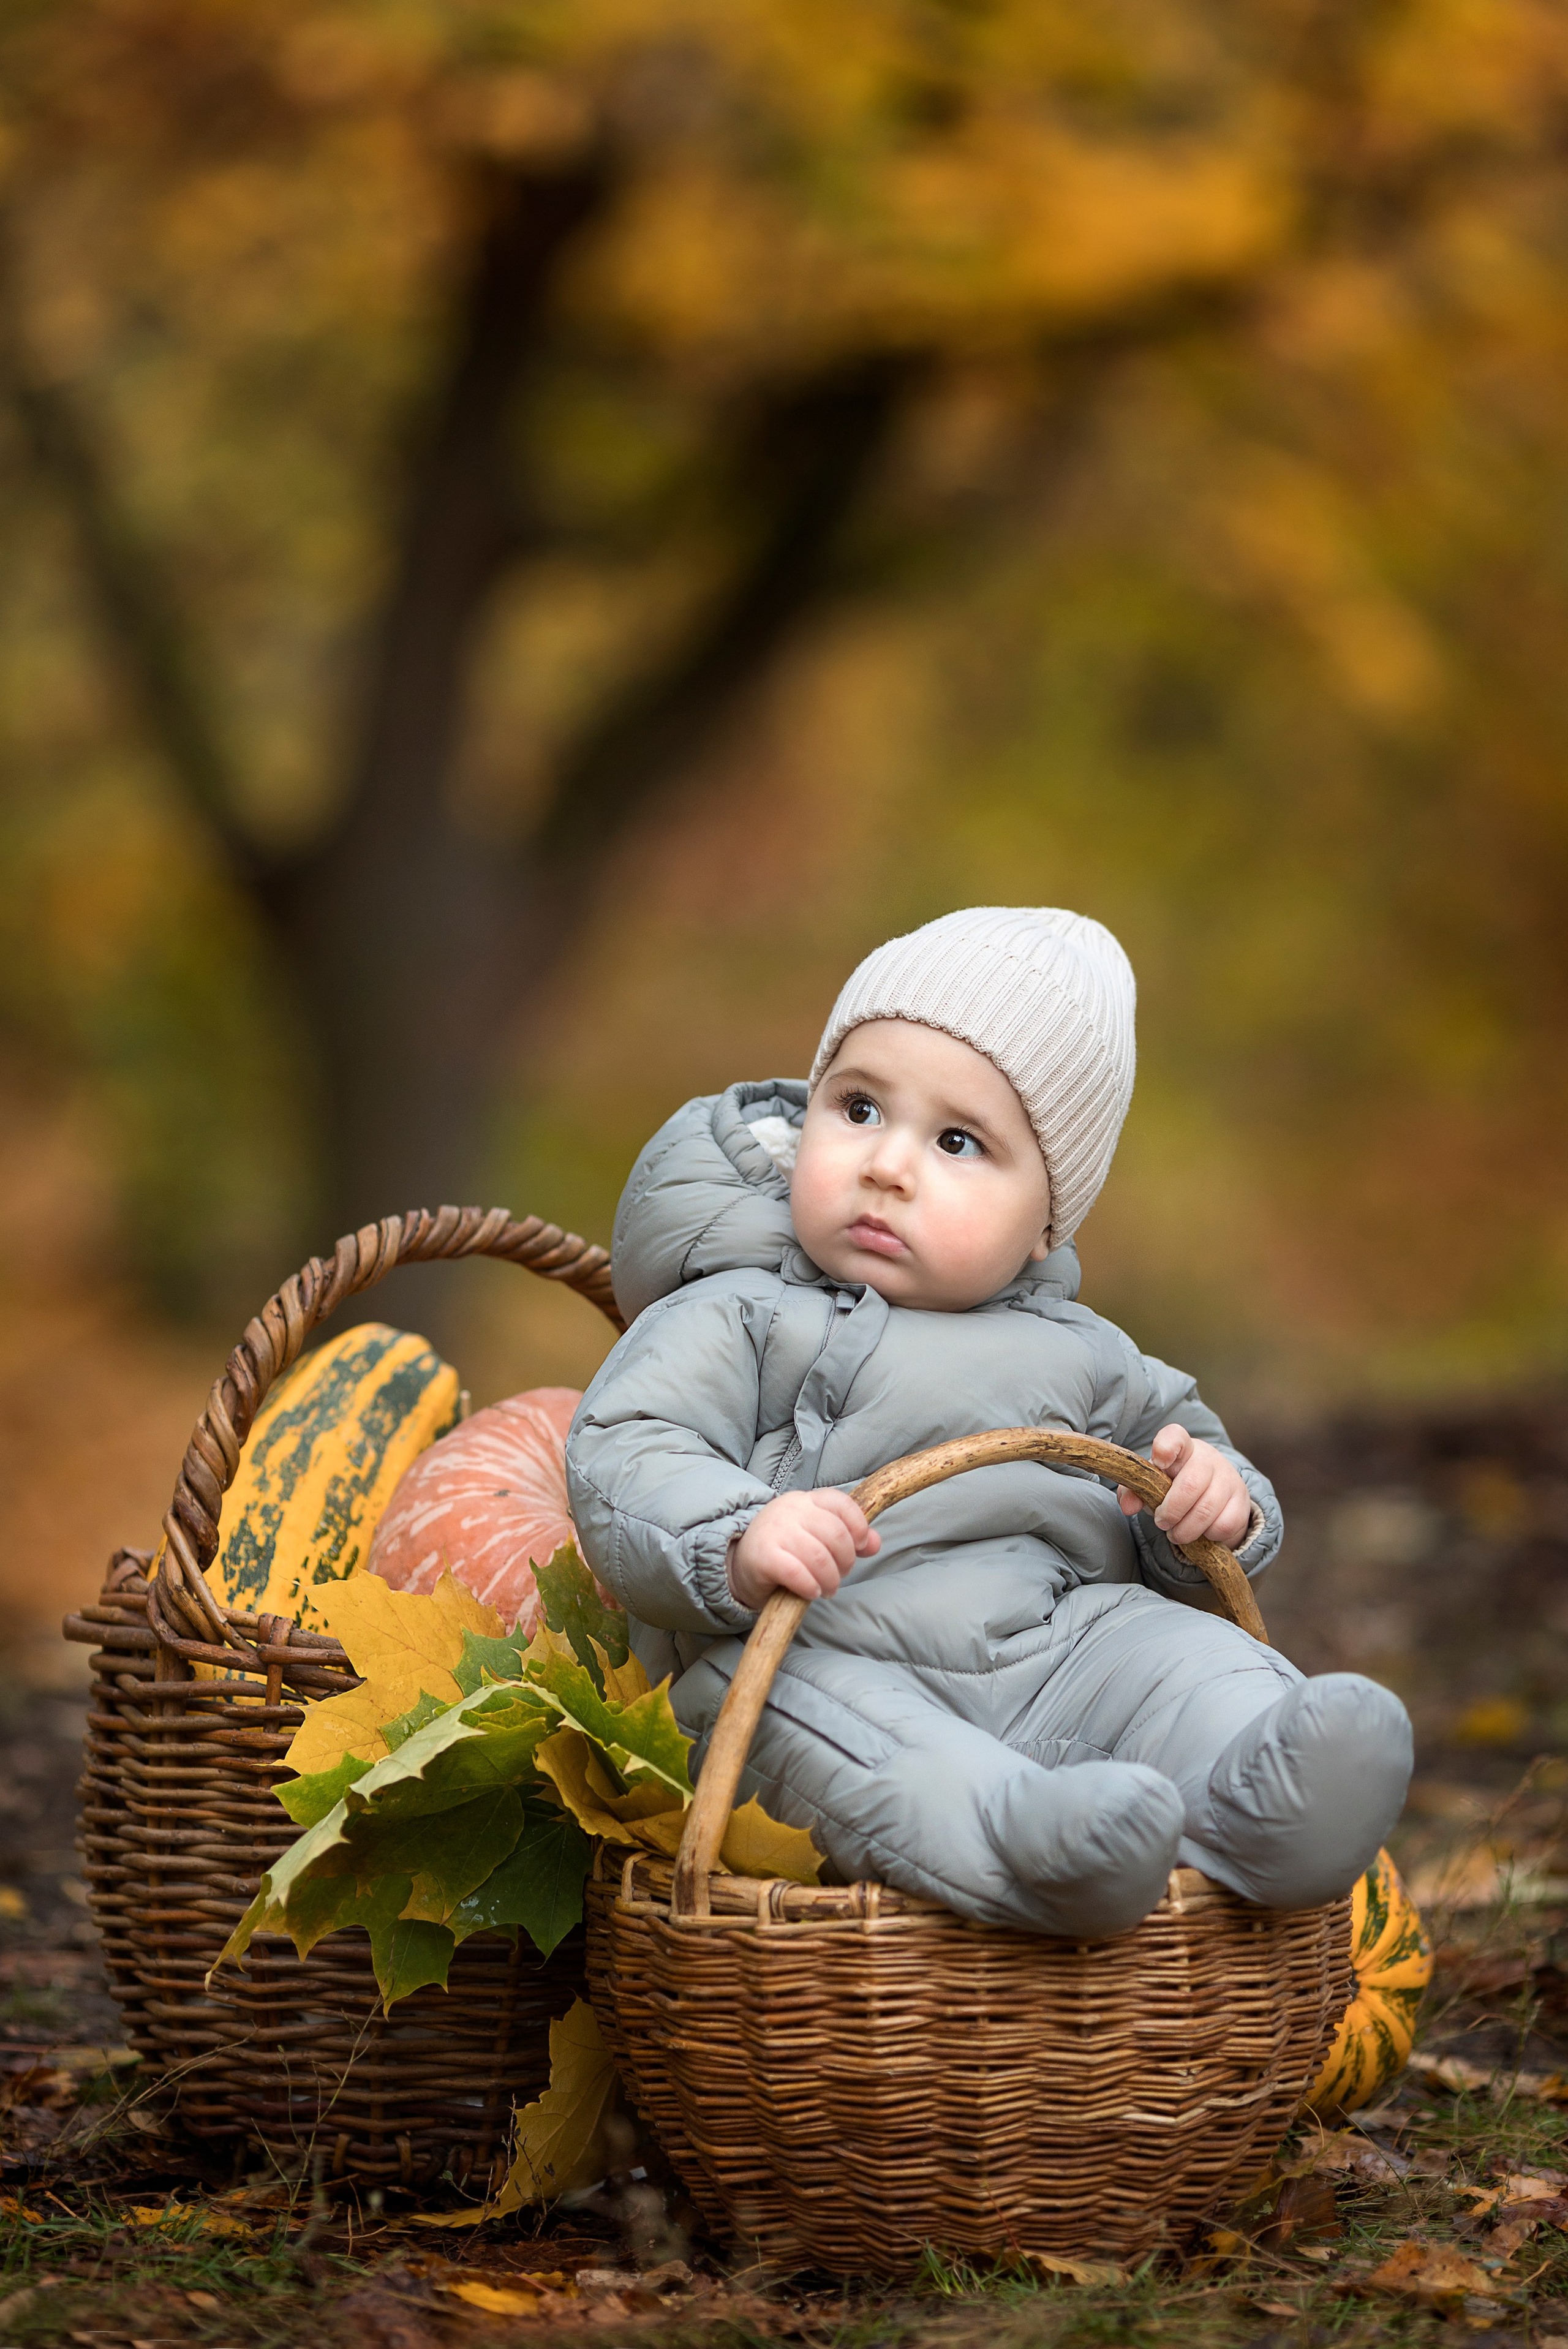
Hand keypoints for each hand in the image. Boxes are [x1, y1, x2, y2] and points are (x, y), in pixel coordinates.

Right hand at [728, 1489, 880, 1609]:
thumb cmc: (785, 1549)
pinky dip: (810, 1586)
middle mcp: (790, 1510)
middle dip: (845, 1561)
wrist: (741, 1564)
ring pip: (818, 1556)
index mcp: (806, 1500)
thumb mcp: (816, 1537)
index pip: (840, 1503)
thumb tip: (876, 1543)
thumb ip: (848, 1538)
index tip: (860, 1547)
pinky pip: (796, 1572)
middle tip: (840, 1576)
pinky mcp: (763, 1557)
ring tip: (827, 1589)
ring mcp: (775, 1531)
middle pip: (834, 1533)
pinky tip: (811, 1592)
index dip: (858, 1526)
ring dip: (830, 1579)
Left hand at [1117, 1426, 1253, 1550]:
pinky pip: (1223, 1525)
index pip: (1175, 1437)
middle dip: (1171, 1511)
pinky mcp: (1241, 1501)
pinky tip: (1201, 1531)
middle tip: (1161, 1523)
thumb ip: (1135, 1492)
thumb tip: (1128, 1506)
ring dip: (1186, 1530)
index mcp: (1181, 1448)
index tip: (1159, 1462)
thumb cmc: (1174, 1486)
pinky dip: (1208, 1535)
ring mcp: (1228, 1478)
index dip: (1166, 1447)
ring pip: (1206, 1510)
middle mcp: (1208, 1458)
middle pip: (1190, 1485)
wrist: (1213, 1493)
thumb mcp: (1153, 1486)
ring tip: (1176, 1533)